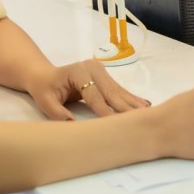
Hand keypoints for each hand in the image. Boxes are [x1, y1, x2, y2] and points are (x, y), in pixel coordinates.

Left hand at [28, 59, 148, 119]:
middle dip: (125, 108)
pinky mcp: (105, 75)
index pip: (95, 95)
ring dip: (133, 104)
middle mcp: (93, 68)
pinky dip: (131, 99)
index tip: (118, 125)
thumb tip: (72, 125)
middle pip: (112, 92)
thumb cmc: (44, 88)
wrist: (45, 75)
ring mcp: (101, 70)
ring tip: (148, 114)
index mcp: (79, 72)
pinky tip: (144, 105)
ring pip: (119, 91)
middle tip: (141, 121)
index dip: (106, 111)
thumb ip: (57, 113)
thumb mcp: (45, 101)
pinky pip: (119, 89)